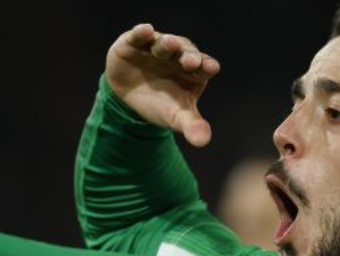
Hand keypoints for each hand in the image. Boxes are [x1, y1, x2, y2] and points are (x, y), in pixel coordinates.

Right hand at [105, 23, 220, 147]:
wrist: (128, 96)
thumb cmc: (160, 103)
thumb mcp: (176, 117)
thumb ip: (191, 126)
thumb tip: (203, 141)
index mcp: (195, 70)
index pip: (204, 65)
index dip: (206, 65)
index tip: (210, 68)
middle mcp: (178, 54)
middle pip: (186, 51)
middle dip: (188, 55)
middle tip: (190, 61)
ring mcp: (157, 47)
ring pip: (165, 42)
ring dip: (167, 43)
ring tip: (168, 44)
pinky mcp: (135, 43)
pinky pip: (139, 35)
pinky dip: (142, 32)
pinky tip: (145, 30)